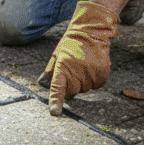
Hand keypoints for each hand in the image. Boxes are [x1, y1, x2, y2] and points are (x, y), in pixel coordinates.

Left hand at [37, 1, 118, 115]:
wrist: (92, 31)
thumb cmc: (72, 43)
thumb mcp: (57, 54)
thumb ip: (50, 70)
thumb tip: (41, 83)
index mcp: (63, 66)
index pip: (57, 87)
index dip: (55, 101)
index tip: (55, 112)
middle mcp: (77, 71)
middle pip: (72, 92)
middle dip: (71, 86)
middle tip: (73, 71)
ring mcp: (90, 73)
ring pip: (85, 89)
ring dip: (83, 82)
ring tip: (84, 66)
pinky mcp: (102, 74)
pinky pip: (96, 86)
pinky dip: (94, 80)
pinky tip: (92, 67)